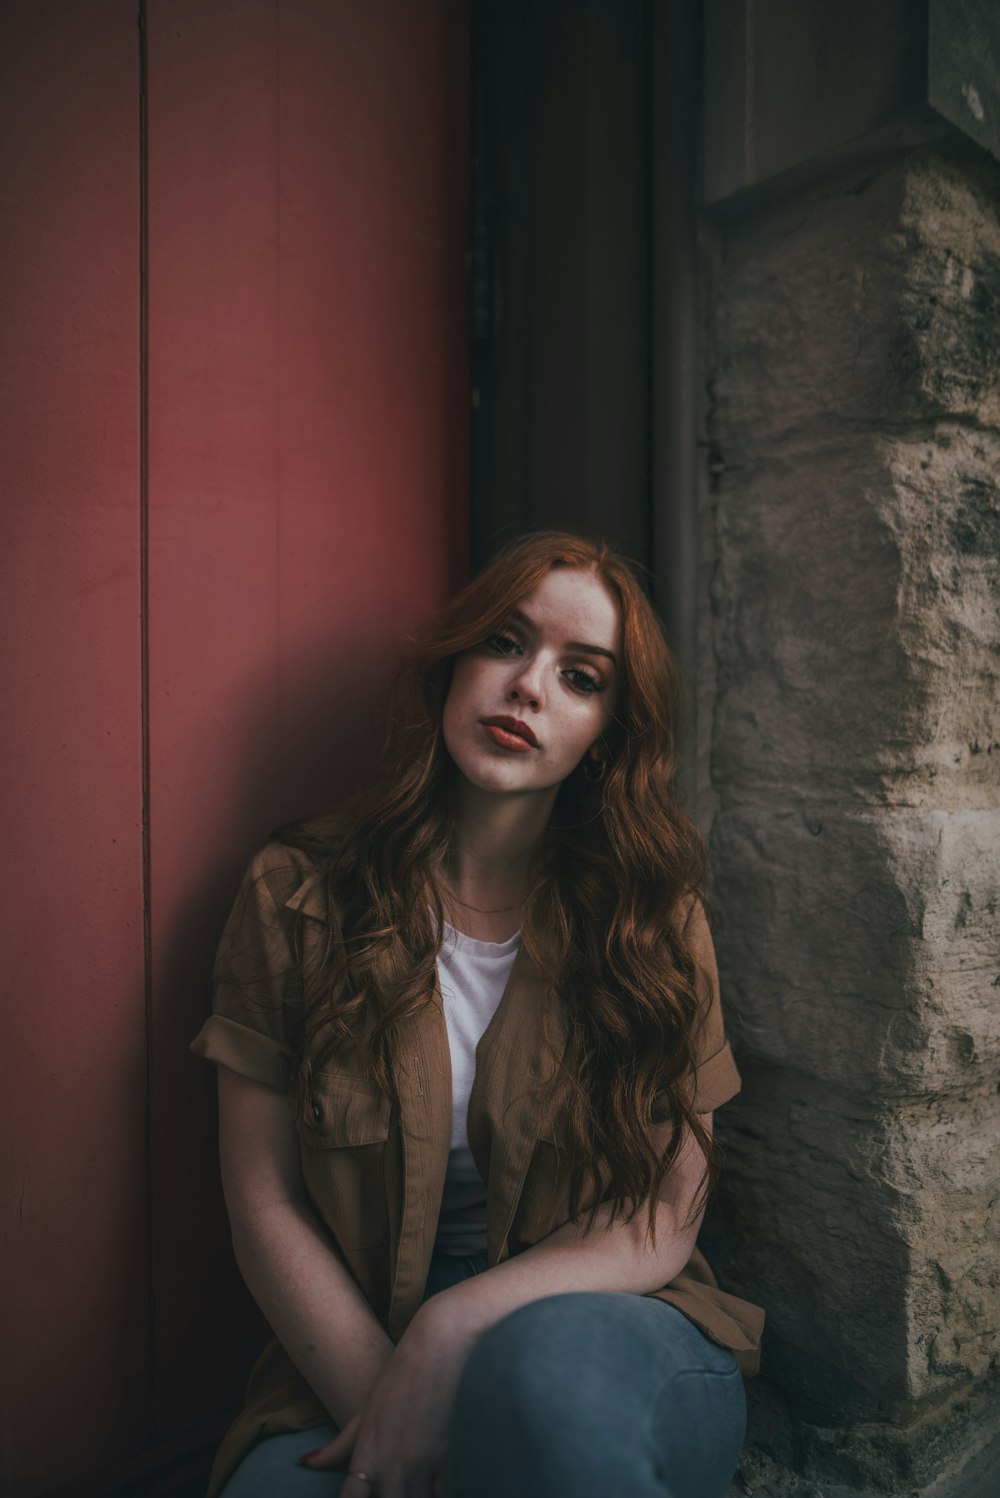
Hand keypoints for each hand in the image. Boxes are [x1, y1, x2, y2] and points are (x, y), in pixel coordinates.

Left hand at [301, 1301, 475, 1497]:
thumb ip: (337, 1448)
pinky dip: (431, 1496)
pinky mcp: (444, 1460)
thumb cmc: (394, 1381)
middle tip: (387, 1492)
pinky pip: (439, 1495)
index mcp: (366, 1455)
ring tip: (406, 1492)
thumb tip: (305, 1463)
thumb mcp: (362, 1415)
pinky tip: (426, 1491)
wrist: (433, 1352)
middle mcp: (391, 1466)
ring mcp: (419, 1465)